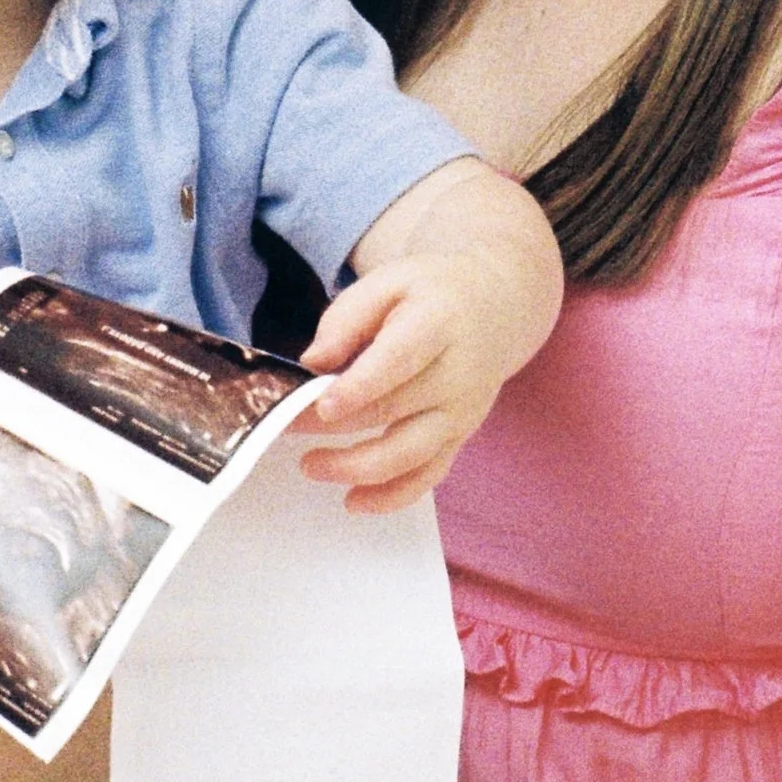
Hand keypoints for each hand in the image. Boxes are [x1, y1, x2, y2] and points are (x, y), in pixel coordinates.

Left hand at [297, 246, 545, 511]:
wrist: (498, 310)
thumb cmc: (432, 293)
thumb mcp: (389, 280)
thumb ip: (347, 318)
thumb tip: (313, 363)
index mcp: (437, 325)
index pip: (399, 360)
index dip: (360, 386)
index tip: (323, 405)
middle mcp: (456, 375)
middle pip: (393, 410)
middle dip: (333, 426)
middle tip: (283, 424)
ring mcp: (461, 412)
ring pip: (411, 453)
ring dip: (357, 468)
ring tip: (310, 465)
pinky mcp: (459, 437)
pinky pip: (428, 476)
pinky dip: (392, 496)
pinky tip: (353, 501)